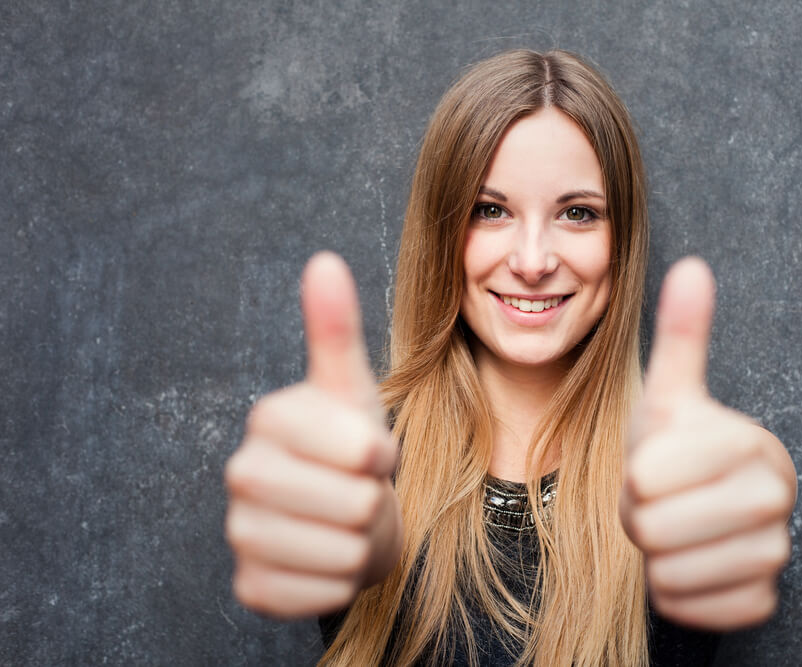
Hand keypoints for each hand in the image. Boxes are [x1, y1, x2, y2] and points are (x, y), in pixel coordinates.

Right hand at [224, 252, 401, 616]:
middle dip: (374, 502)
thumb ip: (336, 329)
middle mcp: (241, 472)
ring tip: (344, 522)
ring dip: (361, 544)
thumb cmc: (350, 447)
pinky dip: (342, 582)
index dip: (381, 455)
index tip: (366, 450)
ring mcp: (239, 533)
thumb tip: (323, 261)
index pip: (363, 449)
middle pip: (358, 505)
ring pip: (345, 552)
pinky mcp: (250, 587)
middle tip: (356, 490)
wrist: (343, 517)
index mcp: (269, 417)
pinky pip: (325, 594)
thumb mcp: (352, 389)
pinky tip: (325, 557)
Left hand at [620, 257, 794, 629]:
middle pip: (653, 529)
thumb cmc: (677, 447)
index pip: (646, 479)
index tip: (658, 466)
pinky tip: (692, 561)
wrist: (701, 507)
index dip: (635, 477)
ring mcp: (775, 555)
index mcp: (751, 444)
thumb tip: (692, 266)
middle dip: (641, 516)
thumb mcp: (671, 394)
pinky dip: (675, 592)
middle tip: (662, 499)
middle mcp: (777, 499)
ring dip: (654, 555)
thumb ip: (682, 335)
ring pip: (668, 573)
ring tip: (676, 526)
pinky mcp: (762, 601)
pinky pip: (689, 609)